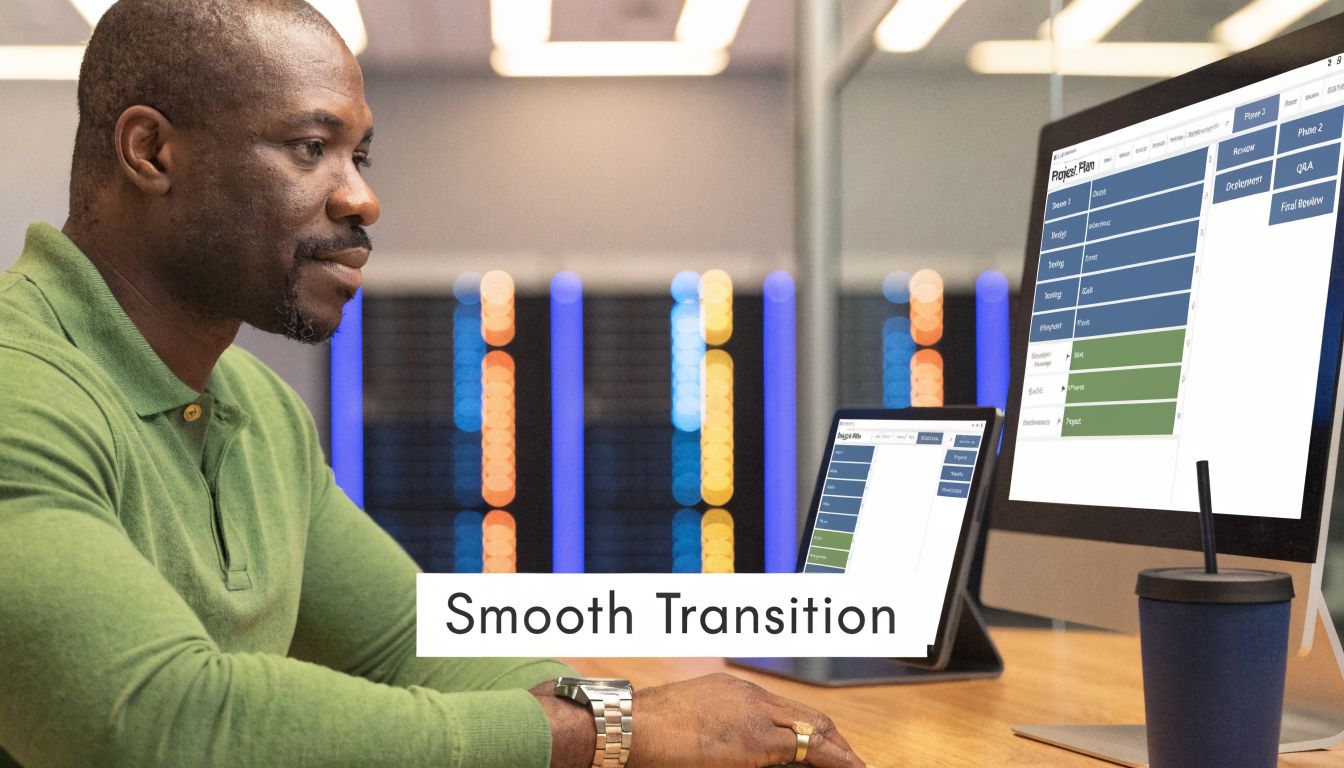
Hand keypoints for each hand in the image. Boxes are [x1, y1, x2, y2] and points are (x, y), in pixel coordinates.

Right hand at [626, 673, 866, 767]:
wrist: (630, 728)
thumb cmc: (646, 733)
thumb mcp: (690, 724)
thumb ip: (721, 733)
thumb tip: (731, 751)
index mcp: (735, 691)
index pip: (786, 710)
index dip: (812, 731)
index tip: (827, 750)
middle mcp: (750, 695)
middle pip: (807, 715)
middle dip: (835, 742)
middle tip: (852, 763)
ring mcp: (754, 714)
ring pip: (813, 728)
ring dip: (839, 753)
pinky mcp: (754, 740)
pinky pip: (806, 748)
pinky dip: (834, 761)